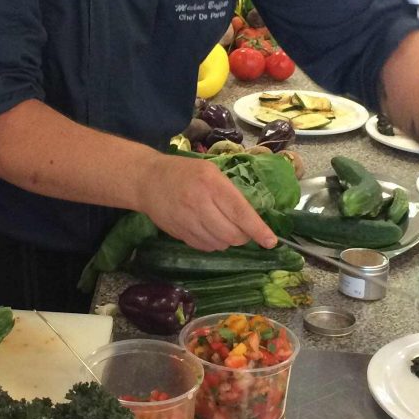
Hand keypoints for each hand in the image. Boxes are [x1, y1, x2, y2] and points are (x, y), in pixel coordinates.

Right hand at [135, 154, 274, 251]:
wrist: (147, 180)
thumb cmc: (184, 172)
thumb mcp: (210, 172)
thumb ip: (229, 193)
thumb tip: (251, 220)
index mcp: (211, 183)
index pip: (240, 212)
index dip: (258, 230)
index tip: (270, 241)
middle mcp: (199, 203)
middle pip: (232, 234)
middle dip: (243, 236)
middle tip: (242, 229)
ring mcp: (187, 220)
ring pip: (220, 244)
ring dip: (227, 240)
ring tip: (222, 227)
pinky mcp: (179, 233)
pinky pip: (205, 247)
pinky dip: (213, 243)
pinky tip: (208, 231)